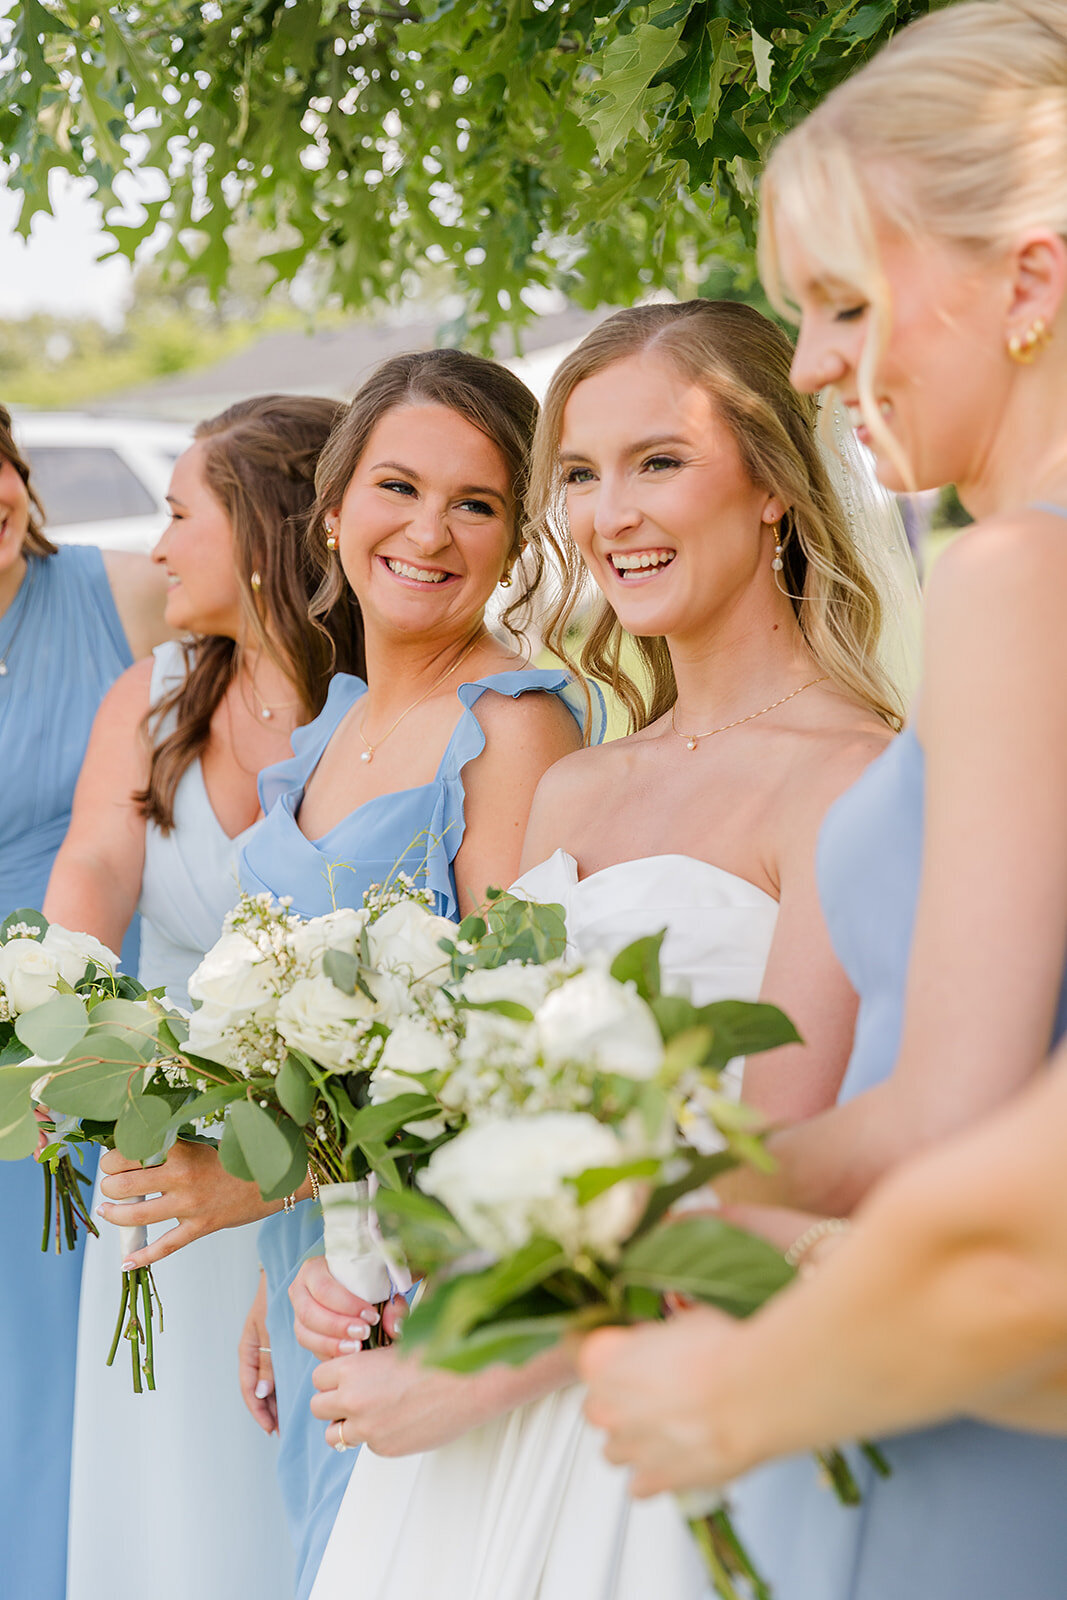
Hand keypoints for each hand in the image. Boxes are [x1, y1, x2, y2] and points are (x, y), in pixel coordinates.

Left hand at [96, 1139, 277, 1267]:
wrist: (276, 1178)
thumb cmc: (238, 1158)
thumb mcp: (202, 1145)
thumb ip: (170, 1150)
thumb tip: (132, 1156)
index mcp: (181, 1150)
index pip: (129, 1152)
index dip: (112, 1158)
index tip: (111, 1160)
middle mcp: (182, 1177)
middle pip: (124, 1184)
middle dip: (109, 1185)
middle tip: (109, 1185)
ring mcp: (190, 1205)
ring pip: (136, 1215)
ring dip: (113, 1215)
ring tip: (107, 1211)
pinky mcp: (200, 1228)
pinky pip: (164, 1247)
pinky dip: (142, 1257)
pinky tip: (125, 1263)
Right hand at [238, 1270, 276, 1434]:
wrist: (283, 1274)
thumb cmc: (273, 1297)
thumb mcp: (266, 1329)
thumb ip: (266, 1359)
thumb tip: (262, 1392)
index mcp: (248, 1349)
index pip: (249, 1388)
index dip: (259, 1411)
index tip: (270, 1428)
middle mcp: (256, 1351)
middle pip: (259, 1390)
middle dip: (268, 1411)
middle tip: (279, 1430)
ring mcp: (266, 1349)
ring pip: (269, 1383)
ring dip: (276, 1401)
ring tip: (285, 1420)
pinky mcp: (279, 1344)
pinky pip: (278, 1371)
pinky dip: (283, 1385)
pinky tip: (293, 1395)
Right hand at [289, 1254, 385, 1358]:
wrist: (363, 1286)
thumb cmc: (372, 1280)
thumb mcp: (386, 1283)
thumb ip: (394, 1303)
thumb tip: (394, 1327)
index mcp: (314, 1269)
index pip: (324, 1288)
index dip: (347, 1305)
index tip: (372, 1316)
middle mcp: (300, 1290)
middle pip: (310, 1313)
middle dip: (338, 1327)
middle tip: (364, 1334)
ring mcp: (298, 1314)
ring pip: (305, 1334)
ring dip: (331, 1344)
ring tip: (357, 1347)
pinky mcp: (304, 1334)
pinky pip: (310, 1348)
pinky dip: (328, 1353)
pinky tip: (348, 1355)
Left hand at [310, 1344, 500, 1457]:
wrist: (471, 1384)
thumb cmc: (442, 1356)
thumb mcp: (404, 1336)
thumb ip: (381, 1337)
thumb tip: (381, 1323)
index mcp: (353, 1369)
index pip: (319, 1377)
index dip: (333, 1375)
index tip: (345, 1376)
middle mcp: (354, 1401)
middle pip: (318, 1407)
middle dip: (333, 1401)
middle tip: (353, 1395)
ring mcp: (368, 1429)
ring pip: (334, 1435)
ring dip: (346, 1424)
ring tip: (368, 1414)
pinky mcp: (386, 1449)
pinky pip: (367, 1445)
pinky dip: (375, 1436)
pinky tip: (397, 1420)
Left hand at [580, 1309, 742, 1496]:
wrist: (752, 1392)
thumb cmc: (721, 1353)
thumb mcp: (683, 1324)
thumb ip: (658, 1340)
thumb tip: (661, 1343)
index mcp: (608, 1365)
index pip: (583, 1363)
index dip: (604, 1363)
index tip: (618, 1363)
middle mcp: (610, 1409)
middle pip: (596, 1412)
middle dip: (616, 1405)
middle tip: (646, 1398)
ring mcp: (631, 1448)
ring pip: (613, 1453)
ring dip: (632, 1444)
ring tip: (663, 1434)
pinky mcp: (657, 1480)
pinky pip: (638, 1487)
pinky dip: (651, 1478)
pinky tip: (670, 1464)